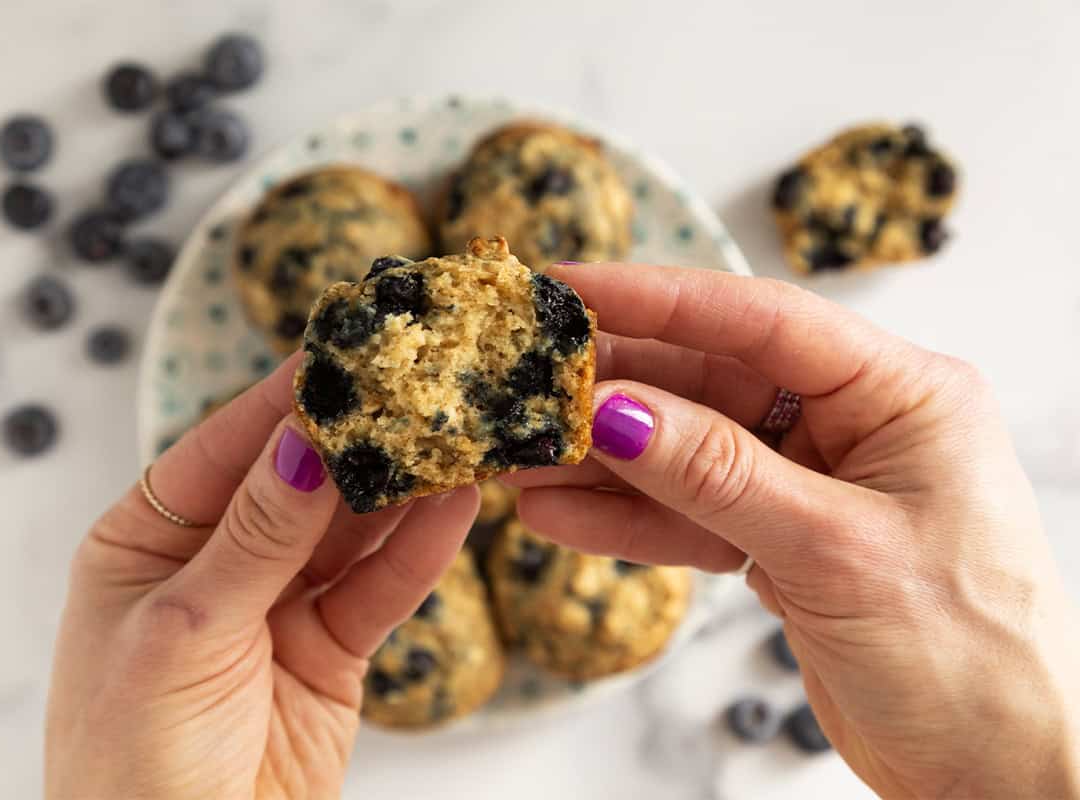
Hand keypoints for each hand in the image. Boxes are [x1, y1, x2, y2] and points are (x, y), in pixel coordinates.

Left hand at [45, 354, 478, 799]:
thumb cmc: (134, 762)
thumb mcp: (184, 634)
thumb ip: (256, 536)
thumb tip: (303, 439)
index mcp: (145, 544)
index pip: (225, 449)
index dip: (286, 400)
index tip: (346, 349)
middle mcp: (214, 565)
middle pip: (299, 483)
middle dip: (358, 438)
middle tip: (419, 384)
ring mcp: (277, 607)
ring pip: (351, 531)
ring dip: (402, 488)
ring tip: (456, 435)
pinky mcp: (331, 651)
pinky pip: (380, 589)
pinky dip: (419, 551)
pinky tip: (457, 506)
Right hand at [507, 263, 1079, 798]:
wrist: (998, 776)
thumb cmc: (971, 660)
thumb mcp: (835, 551)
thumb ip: (718, 476)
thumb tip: (615, 412)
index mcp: (900, 394)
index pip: (762, 321)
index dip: (658, 299)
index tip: (571, 289)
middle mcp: (854, 425)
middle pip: (710, 381)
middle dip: (614, 389)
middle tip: (524, 386)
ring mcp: (812, 483)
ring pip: (688, 451)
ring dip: (604, 460)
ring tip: (521, 461)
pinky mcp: (782, 542)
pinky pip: (690, 514)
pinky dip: (627, 519)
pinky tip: (558, 516)